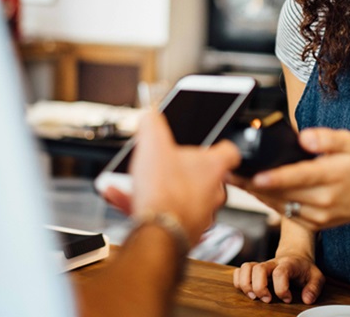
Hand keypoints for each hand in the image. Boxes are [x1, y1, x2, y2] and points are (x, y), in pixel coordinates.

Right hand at [128, 110, 241, 244]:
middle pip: (203, 175)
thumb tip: (150, 115)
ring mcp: (200, 214)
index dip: (219, 146)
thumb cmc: (164, 191)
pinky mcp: (184, 232)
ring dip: (158, 187)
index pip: (230, 152)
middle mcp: (212, 193)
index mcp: (213, 167)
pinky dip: (143, 204)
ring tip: (134, 181)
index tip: (211, 144)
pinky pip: (164, 213)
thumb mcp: (153, 144)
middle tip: (162, 162)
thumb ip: (152, 124)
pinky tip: (120, 196)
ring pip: (179, 195)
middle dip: (180, 169)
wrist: (157, 233)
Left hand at [231, 127, 349, 230]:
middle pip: (283, 193)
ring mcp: (318, 216)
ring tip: (233, 179)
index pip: (300, 177)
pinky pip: (285, 213)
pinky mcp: (313, 225)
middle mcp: (325, 199)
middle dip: (253, 184)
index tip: (255, 175)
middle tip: (229, 171)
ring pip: (280, 205)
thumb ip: (327, 138)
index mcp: (333, 176)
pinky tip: (253, 190)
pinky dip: (268, 202)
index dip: (276, 178)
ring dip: (255, 193)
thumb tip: (304, 137)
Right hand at [232, 254, 324, 303]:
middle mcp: (272, 263)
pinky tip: (248, 290)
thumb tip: (307, 299)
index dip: (282, 289)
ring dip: (246, 284)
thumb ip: (314, 287)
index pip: (280, 273)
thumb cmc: (304, 269)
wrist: (295, 255)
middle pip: (259, 269)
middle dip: (260, 287)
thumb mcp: (316, 276)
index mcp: (288, 264)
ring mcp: (261, 265)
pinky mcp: (253, 269)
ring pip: (245, 267)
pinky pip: (239, 271)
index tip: (288, 298)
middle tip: (267, 299)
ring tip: (254, 296)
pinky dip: (238, 281)